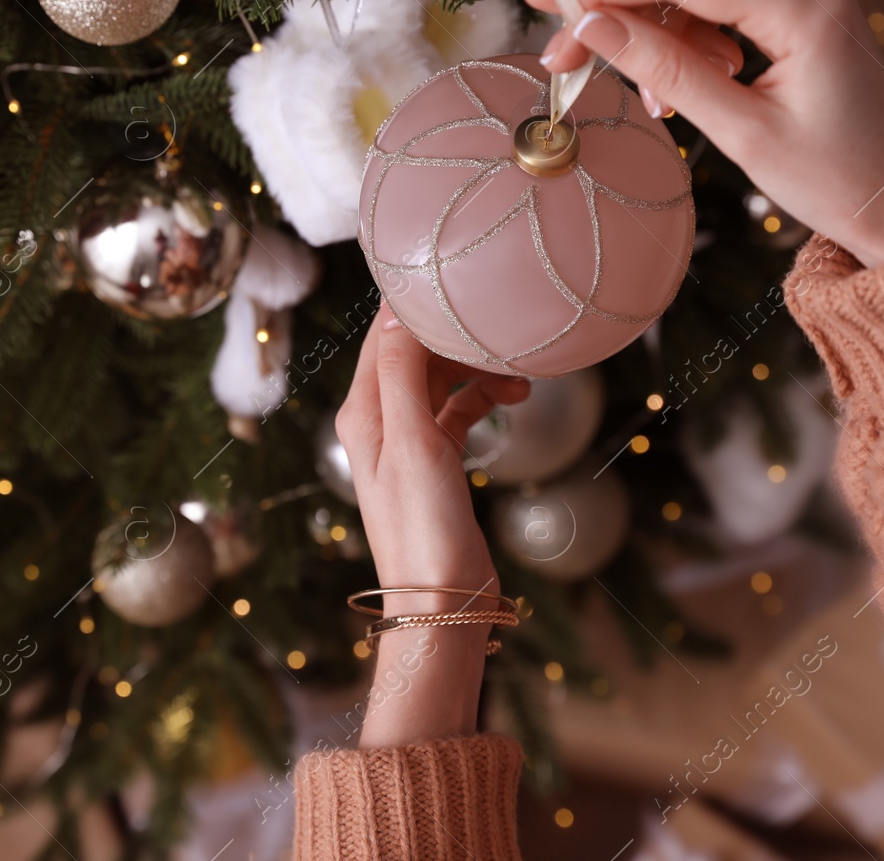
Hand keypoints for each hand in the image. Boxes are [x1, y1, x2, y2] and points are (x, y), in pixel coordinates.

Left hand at [335, 310, 529, 747]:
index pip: (383, 335)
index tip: (458, 278)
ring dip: (475, 368)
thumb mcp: (412, 442)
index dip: (415, 304)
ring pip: (440, 381)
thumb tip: (397, 311)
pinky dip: (482, 399)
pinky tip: (513, 400)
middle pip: (413, 353)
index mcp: (363, 411)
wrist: (441, 605)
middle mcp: (379, 422)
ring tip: (520, 373)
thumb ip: (401, 374)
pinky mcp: (436, 466)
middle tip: (503, 330)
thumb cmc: (423, 529)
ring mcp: (408, 444)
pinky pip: (457, 412)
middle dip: (456, 336)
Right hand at [521, 0, 883, 268]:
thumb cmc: (835, 183)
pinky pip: (723, 9)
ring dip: (649, 27)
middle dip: (616, 1)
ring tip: (628, 89)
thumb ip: (667, 71)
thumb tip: (595, 26)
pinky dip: (684, 41)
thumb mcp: (741, 133)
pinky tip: (671, 91)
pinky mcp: (800, 19)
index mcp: (804, 10)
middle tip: (559, 47)